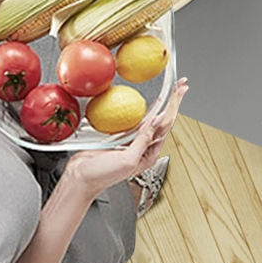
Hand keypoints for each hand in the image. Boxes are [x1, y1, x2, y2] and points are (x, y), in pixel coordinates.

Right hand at [63, 79, 188, 195]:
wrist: (80, 178)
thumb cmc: (102, 175)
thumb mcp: (127, 160)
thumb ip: (143, 141)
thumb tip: (158, 119)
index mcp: (149, 153)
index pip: (166, 124)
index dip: (175, 105)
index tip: (182, 90)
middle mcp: (143, 147)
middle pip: (162, 119)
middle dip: (173, 101)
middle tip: (181, 84)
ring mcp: (131, 140)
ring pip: (149, 118)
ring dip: (160, 103)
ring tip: (170, 90)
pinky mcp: (117, 136)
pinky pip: (132, 120)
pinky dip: (139, 108)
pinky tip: (141, 101)